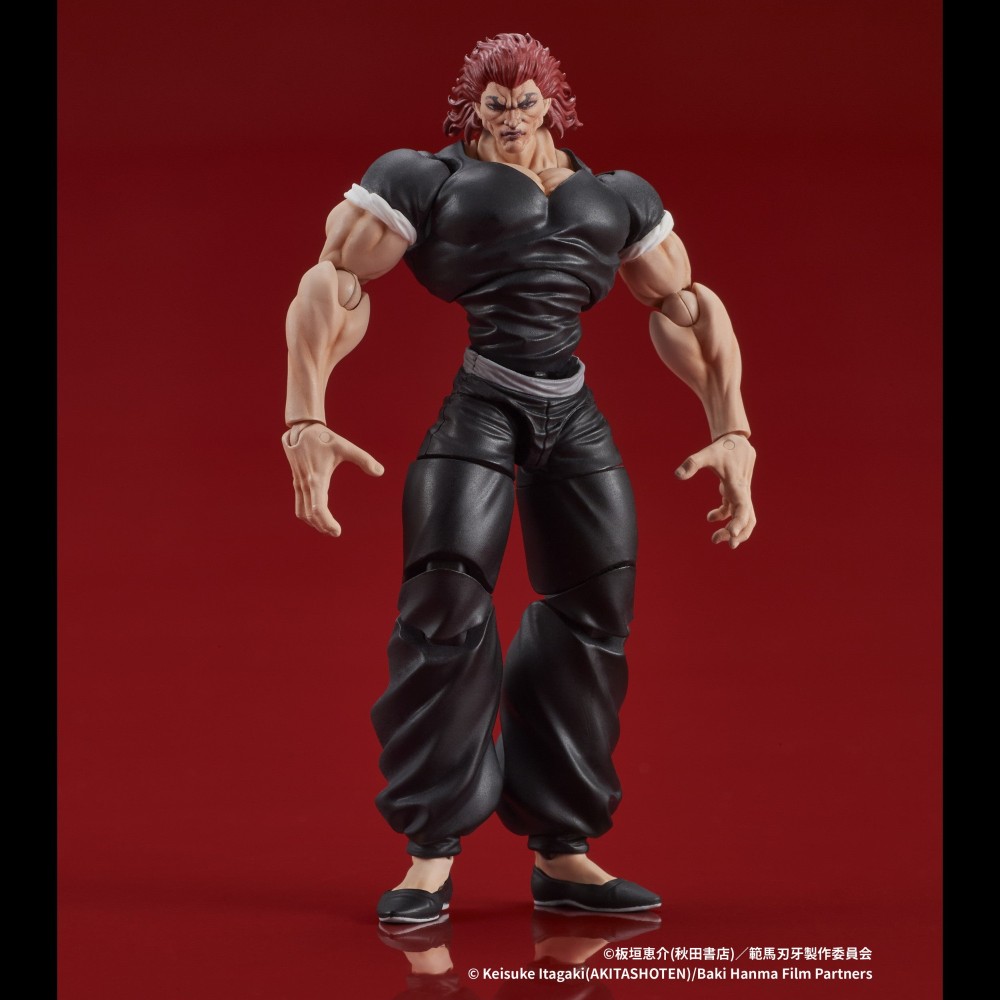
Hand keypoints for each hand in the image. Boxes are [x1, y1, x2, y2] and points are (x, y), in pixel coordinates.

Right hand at [281, 422, 383, 536]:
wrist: (301, 430)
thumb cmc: (325, 438)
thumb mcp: (346, 446)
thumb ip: (364, 459)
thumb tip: (381, 472)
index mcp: (317, 478)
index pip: (318, 508)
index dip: (327, 522)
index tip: (337, 531)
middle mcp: (305, 484)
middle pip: (310, 515)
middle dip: (322, 526)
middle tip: (336, 532)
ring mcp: (299, 485)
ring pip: (302, 512)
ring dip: (313, 523)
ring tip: (328, 529)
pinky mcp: (297, 483)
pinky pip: (299, 506)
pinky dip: (307, 516)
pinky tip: (318, 518)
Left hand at [674, 435, 756, 547]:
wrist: (736, 441)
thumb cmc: (721, 448)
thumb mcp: (706, 454)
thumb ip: (692, 463)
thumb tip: (677, 475)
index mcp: (737, 485)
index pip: (743, 507)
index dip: (740, 522)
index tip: (732, 534)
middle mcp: (742, 492)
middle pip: (748, 518)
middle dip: (738, 533)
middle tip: (719, 541)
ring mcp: (741, 494)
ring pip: (744, 517)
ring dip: (733, 529)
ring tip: (716, 538)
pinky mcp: (736, 493)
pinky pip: (733, 510)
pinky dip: (724, 517)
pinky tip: (709, 518)